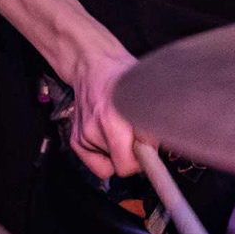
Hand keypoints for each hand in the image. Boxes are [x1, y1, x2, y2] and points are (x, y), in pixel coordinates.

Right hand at [67, 45, 140, 179]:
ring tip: (122, 131)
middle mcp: (95, 129)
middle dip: (134, 159)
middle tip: (140, 142)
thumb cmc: (124, 76)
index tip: (151, 155)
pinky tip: (109, 137)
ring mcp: (83, 136)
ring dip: (119, 154)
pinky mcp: (75, 141)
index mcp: (113, 117)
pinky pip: (96, 165)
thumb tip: (159, 148)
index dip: (145, 161)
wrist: (93, 66)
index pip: (130, 163)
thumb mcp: (147, 91)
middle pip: (122, 167)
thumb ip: (153, 121)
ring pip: (109, 166)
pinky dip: (105, 156)